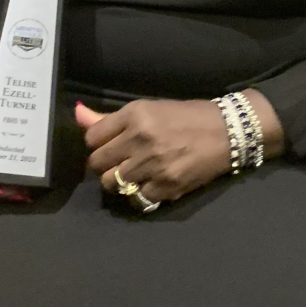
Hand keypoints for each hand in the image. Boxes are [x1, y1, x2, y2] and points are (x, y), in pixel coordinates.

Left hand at [78, 99, 231, 205]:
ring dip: (119, 181)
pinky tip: (151, 182)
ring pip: (111, 183)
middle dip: (105, 164)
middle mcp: (140, 139)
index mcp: (135, 115)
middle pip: (97, 163)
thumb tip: (77, 114)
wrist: (227, 131)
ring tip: (134, 173)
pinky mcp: (166, 186)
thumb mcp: (148, 109)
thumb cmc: (187, 116)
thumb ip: (110, 119)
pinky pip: (136, 198)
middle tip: (120, 161)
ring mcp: (153, 165)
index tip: (110, 144)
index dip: (98, 143)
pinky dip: (140, 193)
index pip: (92, 138)